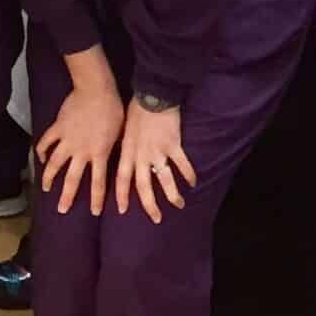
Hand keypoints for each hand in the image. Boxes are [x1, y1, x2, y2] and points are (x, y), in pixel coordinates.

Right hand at [36, 81, 125, 215]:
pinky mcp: (57, 128)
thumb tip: (114, 160)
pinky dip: (40, 150)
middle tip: (61, 210)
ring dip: (48, 177)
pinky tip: (39, 157)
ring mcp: (67, 140)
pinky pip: (46, 142)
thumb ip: (113, 150)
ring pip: (54, 163)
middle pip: (72, 179)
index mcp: (99, 154)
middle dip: (67, 196)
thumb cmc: (114, 111)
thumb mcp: (120, 135)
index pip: (98, 183)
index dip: (96, 199)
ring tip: (45, 187)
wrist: (97, 91)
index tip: (94, 212)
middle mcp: (81, 151)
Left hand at [114, 100, 195, 223]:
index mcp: (127, 152)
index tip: (122, 210)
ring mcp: (158, 152)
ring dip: (172, 195)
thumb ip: (126, 147)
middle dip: (149, 205)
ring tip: (178, 205)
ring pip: (165, 180)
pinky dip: (188, 174)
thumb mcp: (123, 130)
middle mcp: (141, 156)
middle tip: (156, 219)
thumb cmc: (135, 110)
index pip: (122, 179)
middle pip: (143, 186)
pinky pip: (182, 165)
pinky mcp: (173, 146)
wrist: (151, 96)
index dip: (121, 196)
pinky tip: (193, 183)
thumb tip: (126, 158)